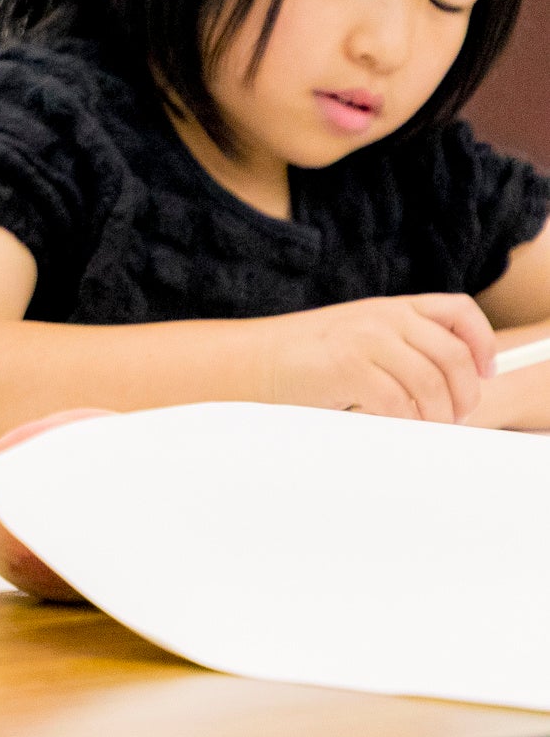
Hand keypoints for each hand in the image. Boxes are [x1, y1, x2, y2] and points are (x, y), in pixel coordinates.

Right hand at [256, 294, 493, 421]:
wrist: (251, 359)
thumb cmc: (303, 356)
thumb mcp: (359, 336)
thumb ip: (400, 347)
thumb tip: (448, 386)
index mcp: (390, 307)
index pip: (458, 312)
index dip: (482, 343)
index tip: (485, 372)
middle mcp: (383, 317)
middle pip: (452, 356)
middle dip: (465, 395)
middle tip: (456, 418)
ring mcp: (366, 340)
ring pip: (431, 384)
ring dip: (437, 416)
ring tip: (427, 428)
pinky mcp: (349, 367)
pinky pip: (398, 403)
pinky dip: (405, 423)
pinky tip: (396, 428)